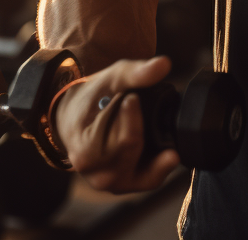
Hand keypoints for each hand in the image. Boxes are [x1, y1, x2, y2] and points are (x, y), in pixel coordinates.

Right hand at [51, 55, 179, 192]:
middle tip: (135, 110)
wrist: (78, 116)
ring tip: (151, 125)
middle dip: (141, 128)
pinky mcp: (127, 183)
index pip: (124, 140)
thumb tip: (164, 64)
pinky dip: (160, 164)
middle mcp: (98, 176)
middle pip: (135, 153)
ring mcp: (113, 183)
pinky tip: (170, 149)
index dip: (132, 117)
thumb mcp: (112, 77)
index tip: (131, 99)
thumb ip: (135, 73)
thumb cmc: (94, 97)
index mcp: (86, 153)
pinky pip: (150, 179)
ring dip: (154, 148)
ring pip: (146, 172)